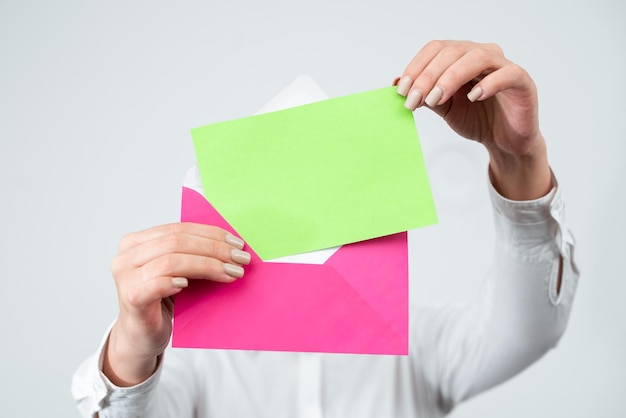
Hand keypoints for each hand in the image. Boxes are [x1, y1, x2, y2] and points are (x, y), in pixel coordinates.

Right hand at [103, 223, 250, 385]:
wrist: (141, 338)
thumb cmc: (162, 303)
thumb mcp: (176, 272)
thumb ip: (190, 254)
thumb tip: (230, 244)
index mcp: (137, 242)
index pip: (178, 229)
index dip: (210, 234)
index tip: (237, 243)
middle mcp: (127, 256)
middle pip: (177, 243)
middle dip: (214, 249)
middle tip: (240, 259)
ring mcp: (126, 277)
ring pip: (171, 261)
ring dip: (207, 265)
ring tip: (231, 272)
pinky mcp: (131, 298)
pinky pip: (156, 284)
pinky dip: (175, 281)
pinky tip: (190, 284)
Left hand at [395, 40, 551, 199]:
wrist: (504, 142)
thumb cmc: (477, 119)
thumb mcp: (443, 107)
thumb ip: (423, 94)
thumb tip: (396, 83)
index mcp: (461, 56)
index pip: (436, 48)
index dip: (416, 66)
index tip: (402, 90)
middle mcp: (482, 55)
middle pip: (452, 51)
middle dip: (428, 76)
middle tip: (415, 100)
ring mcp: (503, 66)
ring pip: (477, 58)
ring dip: (451, 77)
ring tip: (436, 99)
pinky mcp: (522, 82)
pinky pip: (507, 74)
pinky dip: (488, 84)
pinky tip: (473, 97)